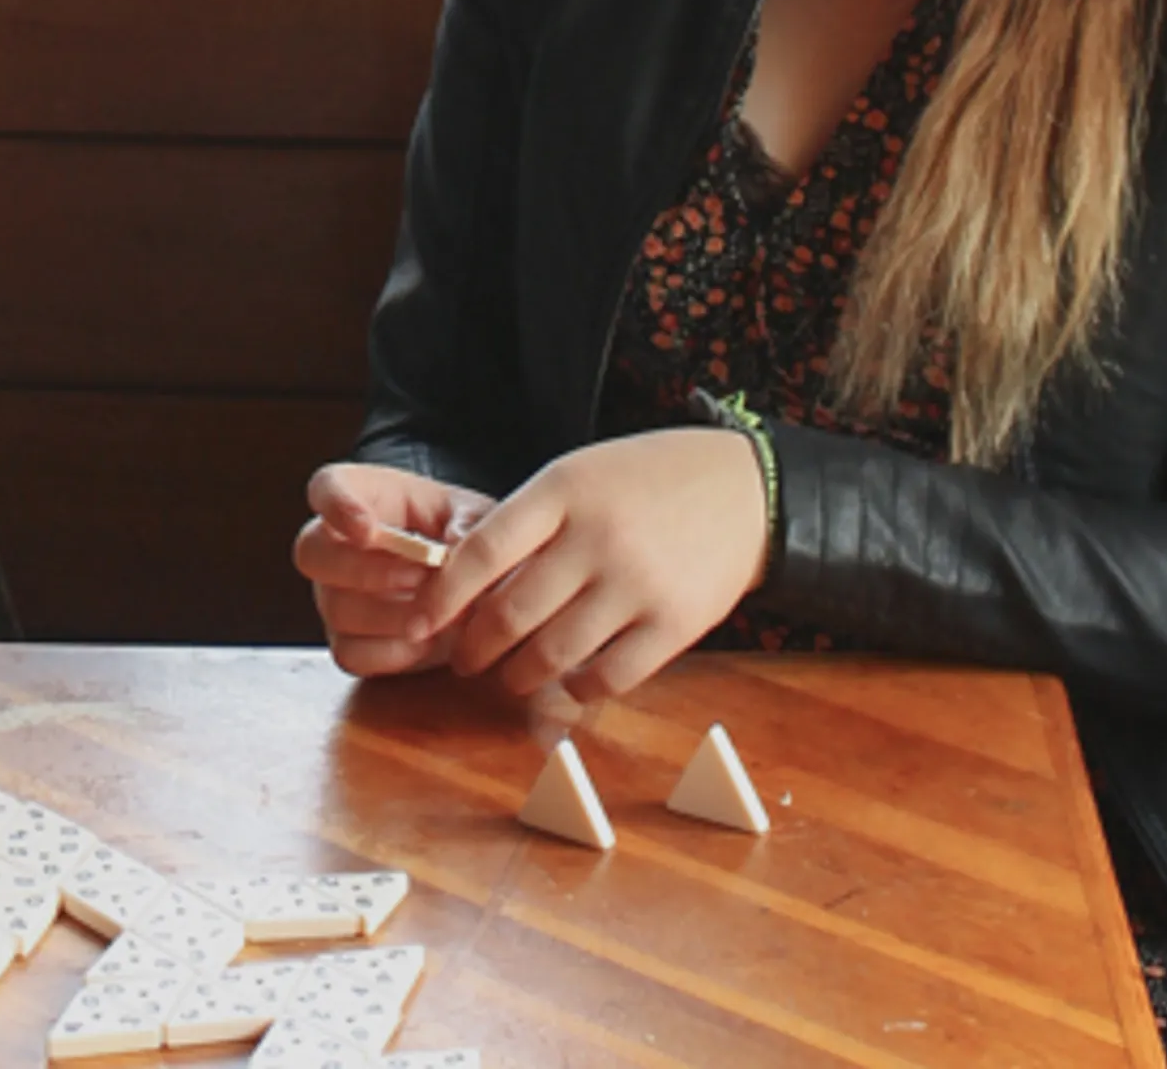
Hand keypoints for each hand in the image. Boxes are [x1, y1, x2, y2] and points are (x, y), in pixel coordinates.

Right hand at [297, 462, 494, 677]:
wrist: (477, 587)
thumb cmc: (467, 538)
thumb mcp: (478, 519)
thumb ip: (469, 525)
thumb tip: (454, 545)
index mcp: (364, 496)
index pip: (325, 486)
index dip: (335, 506)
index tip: (366, 529)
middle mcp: (334, 545)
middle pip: (312, 553)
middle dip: (366, 571)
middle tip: (421, 579)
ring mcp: (332, 596)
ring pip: (336, 609)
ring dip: (393, 615)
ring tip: (441, 613)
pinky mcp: (345, 642)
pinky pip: (351, 653)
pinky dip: (395, 652)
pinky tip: (429, 639)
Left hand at [431, 429, 768, 705]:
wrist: (745, 491)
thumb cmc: (644, 483)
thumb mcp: (579, 476)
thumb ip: (529, 525)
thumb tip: (466, 589)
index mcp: (563, 491)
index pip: (482, 552)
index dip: (442, 596)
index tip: (421, 622)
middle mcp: (597, 537)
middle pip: (512, 613)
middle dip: (476, 648)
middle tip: (465, 659)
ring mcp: (638, 584)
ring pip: (554, 653)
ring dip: (519, 676)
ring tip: (510, 676)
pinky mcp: (676, 625)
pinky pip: (610, 677)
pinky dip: (579, 690)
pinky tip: (570, 683)